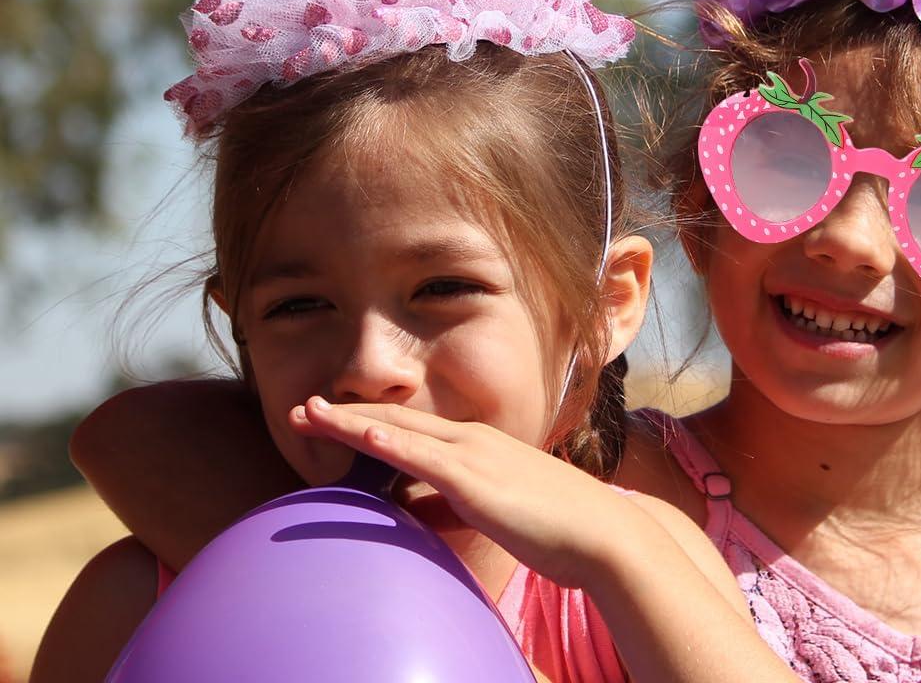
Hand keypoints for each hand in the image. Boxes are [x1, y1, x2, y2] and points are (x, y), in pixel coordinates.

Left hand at [291, 398, 641, 589]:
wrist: (599, 534)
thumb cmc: (554, 528)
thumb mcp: (492, 514)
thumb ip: (453, 507)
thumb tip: (414, 514)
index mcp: (476, 446)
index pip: (410, 428)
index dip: (366, 421)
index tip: (327, 417)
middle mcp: (470, 439)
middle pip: (395, 420)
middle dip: (344, 413)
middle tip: (300, 408)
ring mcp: (473, 454)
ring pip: (399, 431)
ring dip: (349, 421)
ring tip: (307, 414)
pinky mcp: (475, 479)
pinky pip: (423, 457)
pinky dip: (388, 442)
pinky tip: (361, 434)